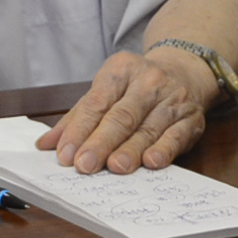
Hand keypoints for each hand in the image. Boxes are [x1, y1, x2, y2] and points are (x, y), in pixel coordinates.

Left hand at [34, 49, 212, 173]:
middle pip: (121, 117)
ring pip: (147, 128)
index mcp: (120, 70)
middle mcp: (147, 82)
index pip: (96, 103)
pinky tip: (152, 162)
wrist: (184, 70)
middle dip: (101, 143)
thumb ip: (77, 117)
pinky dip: (164, 150)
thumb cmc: (135, 85)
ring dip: (130, 151)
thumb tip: (47, 144)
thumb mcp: (106, 88)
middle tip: (84, 165)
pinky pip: (176, 136)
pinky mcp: (191, 119)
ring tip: (114, 168)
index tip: (65, 154)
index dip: (79, 130)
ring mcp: (172, 99)